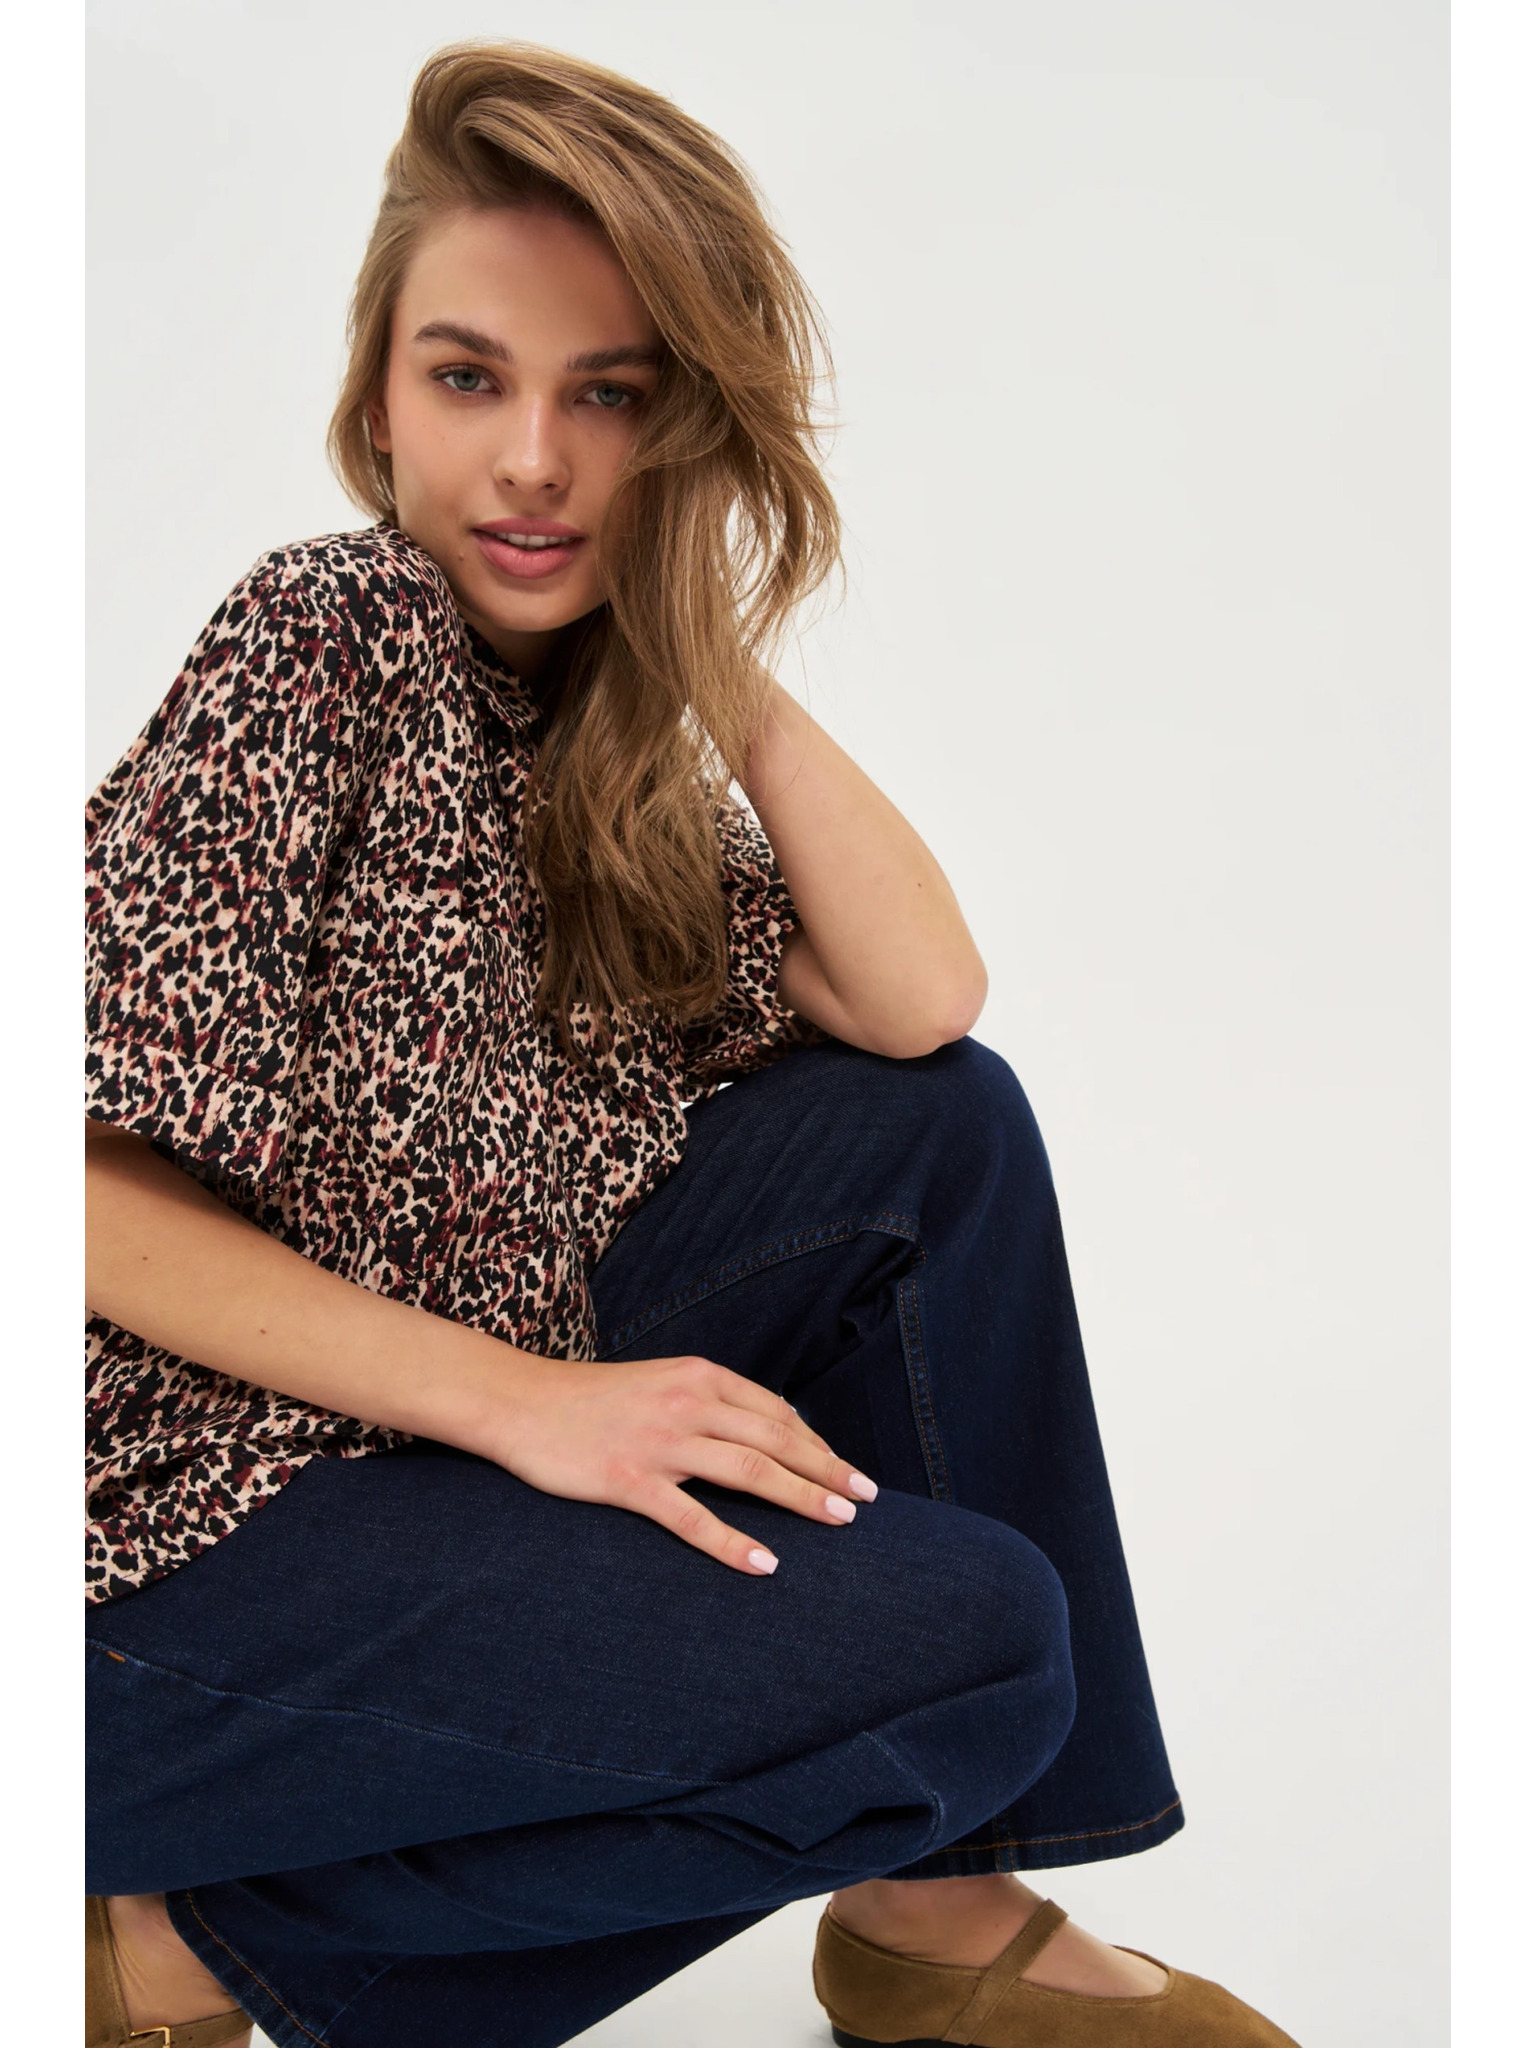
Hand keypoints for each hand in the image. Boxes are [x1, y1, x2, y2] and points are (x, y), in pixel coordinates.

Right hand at [479, 1351, 877, 1573]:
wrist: (519, 1402)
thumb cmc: (591, 1399)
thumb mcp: (660, 1382)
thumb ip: (708, 1400)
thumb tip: (764, 1426)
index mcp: (698, 1375)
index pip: (775, 1410)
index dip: (817, 1443)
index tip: (846, 1471)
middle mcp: (687, 1402)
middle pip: (775, 1437)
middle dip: (827, 1468)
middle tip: (867, 1498)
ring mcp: (659, 1441)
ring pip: (747, 1469)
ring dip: (800, 1496)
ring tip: (840, 1520)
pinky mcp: (629, 1478)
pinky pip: (691, 1516)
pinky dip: (732, 1542)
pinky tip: (765, 1564)